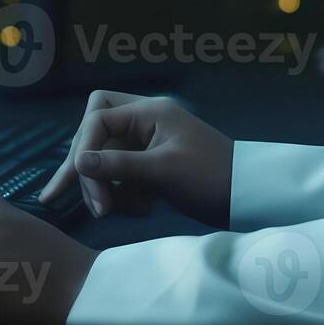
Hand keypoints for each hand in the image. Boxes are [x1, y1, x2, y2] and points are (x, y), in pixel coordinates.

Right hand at [38, 91, 232, 225]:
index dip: (84, 149)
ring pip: (106, 158)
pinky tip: (143, 209)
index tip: (84, 182)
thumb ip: (118, 165)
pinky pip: (122, 175)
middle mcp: (144, 121)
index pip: (98, 119)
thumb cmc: (209, 177)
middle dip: (91, 170)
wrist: (246, 197)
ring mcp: (147, 144)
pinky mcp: (151, 165)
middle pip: (96, 136)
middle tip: (98, 207)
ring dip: (106, 187)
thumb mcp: (163, 171)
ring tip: (115, 212)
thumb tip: (77, 162)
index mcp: (149, 111)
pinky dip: (125, 194)